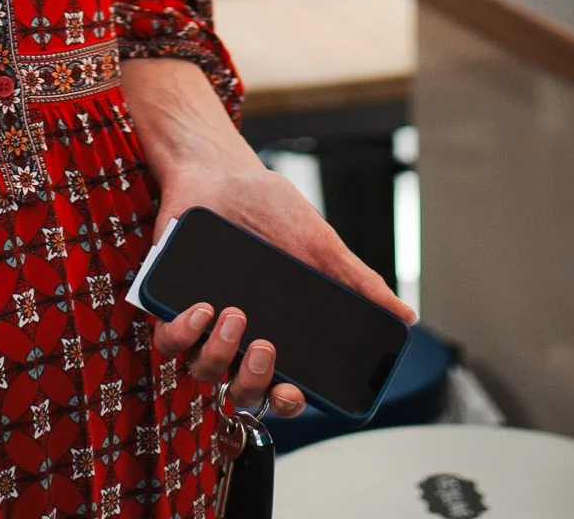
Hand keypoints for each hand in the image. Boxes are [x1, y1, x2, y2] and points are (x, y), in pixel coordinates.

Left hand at [150, 157, 415, 418]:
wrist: (216, 169)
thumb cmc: (266, 205)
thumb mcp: (317, 241)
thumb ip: (355, 279)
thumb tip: (405, 315)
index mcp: (276, 330)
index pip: (281, 389)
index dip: (287, 403)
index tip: (294, 392)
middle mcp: (237, 336)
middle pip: (242, 393)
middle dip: (254, 383)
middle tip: (265, 348)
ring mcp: (201, 323)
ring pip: (204, 372)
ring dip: (220, 354)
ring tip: (233, 312)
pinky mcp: (168, 303)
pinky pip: (168, 342)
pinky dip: (183, 333)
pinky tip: (200, 308)